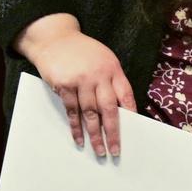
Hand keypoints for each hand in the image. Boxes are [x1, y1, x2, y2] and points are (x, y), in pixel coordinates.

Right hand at [17, 14, 133, 157]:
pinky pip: (71, 110)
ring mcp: (80, 81)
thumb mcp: (105, 60)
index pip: (126, 95)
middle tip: (116, 151)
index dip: (131, 114)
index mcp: (113, 69)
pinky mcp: (63, 85)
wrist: (55, 39)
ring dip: (94, 135)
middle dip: (113, 132)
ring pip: (90, 113)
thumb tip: (123, 110)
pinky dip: (75, 127)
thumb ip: (113, 81)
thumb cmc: (84, 52)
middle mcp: (99, 76)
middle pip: (109, 109)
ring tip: (99, 151)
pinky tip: (79, 139)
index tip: (136, 132)